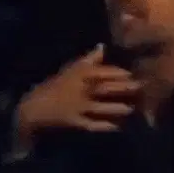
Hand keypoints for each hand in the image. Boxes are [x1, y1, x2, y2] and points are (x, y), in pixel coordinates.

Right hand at [17, 44, 141, 138]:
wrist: (33, 108)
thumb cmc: (56, 86)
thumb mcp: (70, 70)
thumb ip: (89, 60)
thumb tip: (103, 46)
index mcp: (77, 75)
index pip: (99, 71)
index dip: (116, 73)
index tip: (131, 74)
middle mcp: (78, 90)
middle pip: (102, 88)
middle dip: (121, 88)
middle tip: (140, 88)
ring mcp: (76, 107)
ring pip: (99, 107)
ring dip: (115, 108)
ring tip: (132, 109)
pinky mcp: (74, 122)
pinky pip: (91, 124)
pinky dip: (104, 126)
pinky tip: (118, 127)